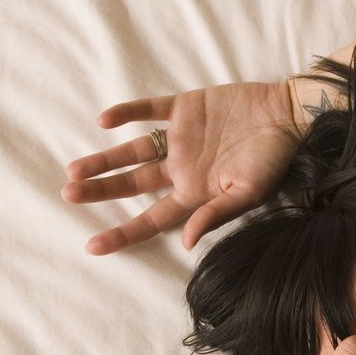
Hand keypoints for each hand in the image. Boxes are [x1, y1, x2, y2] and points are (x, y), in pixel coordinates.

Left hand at [62, 80, 302, 254]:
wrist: (287, 114)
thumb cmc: (273, 160)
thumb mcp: (248, 194)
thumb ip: (215, 215)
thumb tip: (187, 242)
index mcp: (194, 194)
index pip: (151, 220)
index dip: (122, 234)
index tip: (92, 246)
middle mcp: (182, 169)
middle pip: (133, 185)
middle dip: (101, 191)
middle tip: (68, 194)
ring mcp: (180, 139)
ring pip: (132, 151)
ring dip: (104, 159)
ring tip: (73, 169)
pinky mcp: (184, 108)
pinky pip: (148, 110)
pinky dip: (127, 113)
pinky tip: (104, 121)